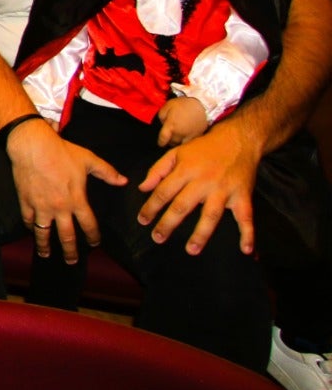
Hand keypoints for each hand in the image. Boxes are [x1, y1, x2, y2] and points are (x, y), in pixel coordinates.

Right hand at [7, 118, 125, 263]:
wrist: (33, 146)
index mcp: (77, 199)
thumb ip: (107, 172)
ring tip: (46, 255)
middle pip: (66, 236)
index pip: (89, 225)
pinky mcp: (26, 201)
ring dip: (45, 246)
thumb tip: (124, 181)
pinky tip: (33, 231)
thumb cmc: (62, 152)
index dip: (93, 237)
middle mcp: (60, 208)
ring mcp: (41, 207)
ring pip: (44, 233)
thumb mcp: (88, 160)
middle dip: (70, 252)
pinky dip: (30, 227)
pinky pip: (28, 220)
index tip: (95, 244)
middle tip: (72, 261)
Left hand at [138, 118, 259, 254]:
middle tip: (158, 238)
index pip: (163, 192)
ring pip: (211, 214)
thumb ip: (158, 170)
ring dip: (201, 234)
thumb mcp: (177, 152)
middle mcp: (204, 181)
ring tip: (191, 250)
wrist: (238, 139)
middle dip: (168, 224)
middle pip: (183, 205)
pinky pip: (246, 217)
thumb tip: (142, 188)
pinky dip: (248, 233)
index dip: (151, 207)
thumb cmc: (204, 148)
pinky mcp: (243, 195)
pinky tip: (246, 249)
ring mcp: (224, 190)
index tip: (143, 220)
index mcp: (185, 170)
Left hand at [156, 96, 208, 146]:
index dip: (160, 142)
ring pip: (181, 144)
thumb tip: (162, 124)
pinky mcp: (198, 135)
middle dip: (169, 142)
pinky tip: (186, 137)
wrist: (202, 103)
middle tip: (168, 139)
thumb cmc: (183, 104)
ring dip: (178, 143)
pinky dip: (187, 141)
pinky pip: (190, 142)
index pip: (163, 139)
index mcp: (171, 126)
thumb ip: (161, 116)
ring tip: (177, 139)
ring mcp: (190, 136)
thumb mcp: (167, 106)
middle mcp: (180, 133)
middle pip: (172, 143)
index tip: (160, 143)